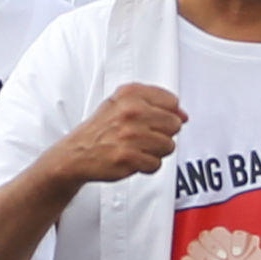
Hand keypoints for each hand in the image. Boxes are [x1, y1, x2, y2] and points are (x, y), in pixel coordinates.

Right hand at [56, 83, 183, 186]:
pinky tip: (133, 159)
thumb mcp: (123, 104)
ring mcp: (130, 134)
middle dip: (163, 134)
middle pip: (174, 125)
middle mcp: (131, 111)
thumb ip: (155, 104)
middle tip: (144, 136)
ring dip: (155, 151)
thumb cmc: (102, 129)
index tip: (155, 120)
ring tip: (137, 148)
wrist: (77, 153)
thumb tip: (183, 115)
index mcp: (130, 94)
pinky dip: (146, 165)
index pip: (172, 102)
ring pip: (168, 146)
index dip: (168, 114)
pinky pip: (156, 164)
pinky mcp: (128, 156)